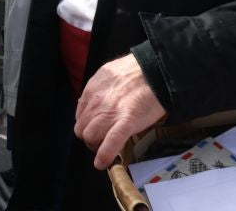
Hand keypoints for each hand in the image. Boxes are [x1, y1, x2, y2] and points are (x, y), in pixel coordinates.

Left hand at [74, 54, 165, 169]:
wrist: (156, 71)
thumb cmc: (136, 71)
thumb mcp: (108, 74)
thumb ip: (97, 89)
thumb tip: (91, 100)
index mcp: (92, 91)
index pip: (80, 115)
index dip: (86, 125)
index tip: (94, 129)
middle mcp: (96, 103)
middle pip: (82, 129)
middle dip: (89, 138)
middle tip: (100, 141)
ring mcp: (110, 114)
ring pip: (91, 137)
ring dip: (95, 146)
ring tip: (104, 150)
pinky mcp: (126, 123)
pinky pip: (110, 143)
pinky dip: (104, 155)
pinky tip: (102, 163)